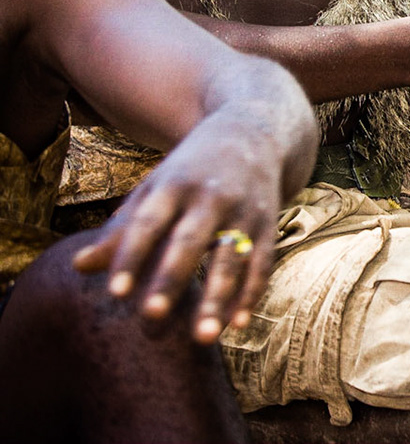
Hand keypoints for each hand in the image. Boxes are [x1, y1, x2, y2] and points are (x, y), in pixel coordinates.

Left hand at [70, 127, 280, 342]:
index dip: (131, 256)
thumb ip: (121, 230)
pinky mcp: (269, 224)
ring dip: (217, 299)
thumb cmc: (191, 170)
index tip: (115, 293)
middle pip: (189, 241)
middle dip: (171, 279)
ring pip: (231, 258)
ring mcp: (244, 210)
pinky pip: (261, 263)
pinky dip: (251, 295)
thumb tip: (78, 267)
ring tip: (201, 339)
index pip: (148, 223)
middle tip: (151, 317)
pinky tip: (237, 326)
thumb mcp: (154, 189)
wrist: (254, 132)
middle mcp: (211, 196)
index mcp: (174, 185)